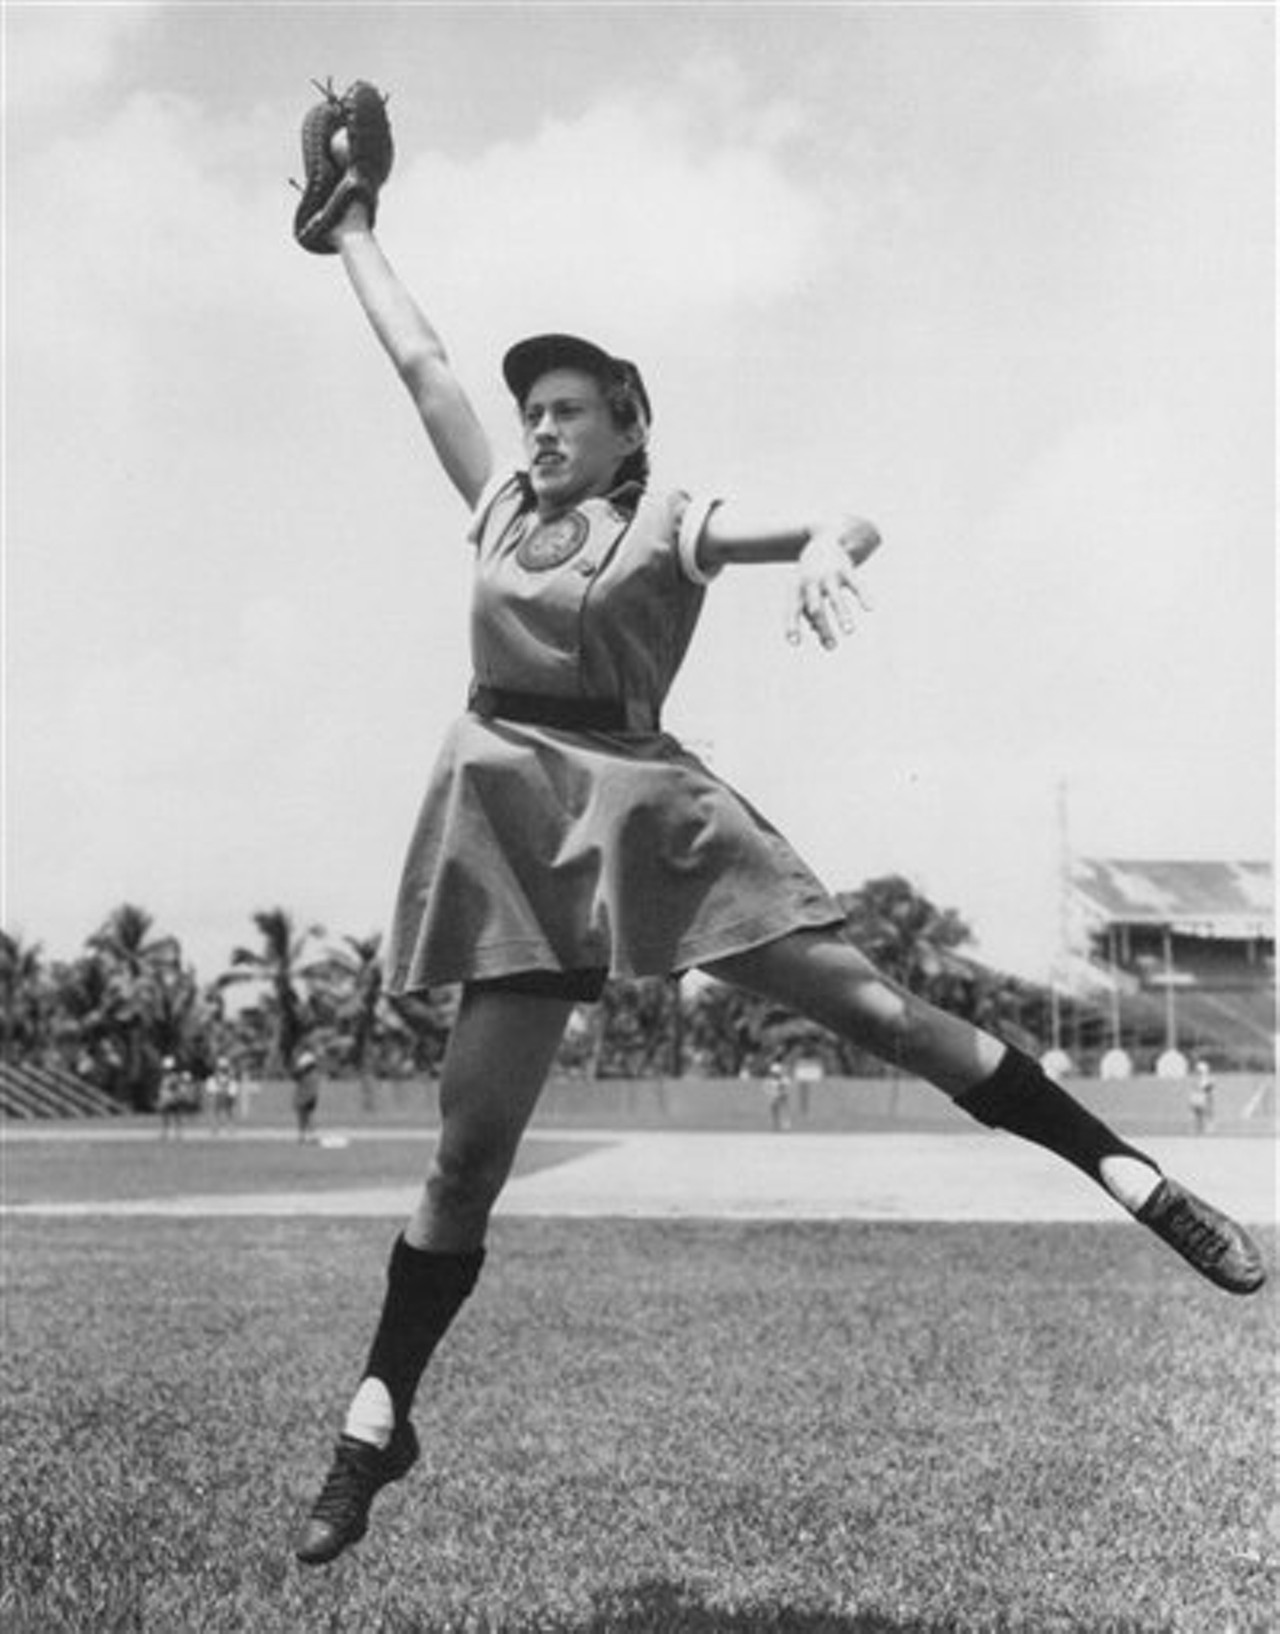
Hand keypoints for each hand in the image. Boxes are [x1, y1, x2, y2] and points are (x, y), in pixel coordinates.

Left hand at [786, 518, 878, 649]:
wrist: (823, 538)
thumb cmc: (811, 573)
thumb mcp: (804, 589)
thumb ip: (810, 612)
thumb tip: (818, 633)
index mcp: (797, 589)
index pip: (793, 609)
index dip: (792, 625)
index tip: (794, 643)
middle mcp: (811, 582)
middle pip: (815, 608)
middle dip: (824, 628)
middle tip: (832, 647)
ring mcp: (828, 575)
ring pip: (835, 598)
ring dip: (842, 615)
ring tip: (849, 632)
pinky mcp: (845, 569)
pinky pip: (856, 584)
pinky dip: (863, 595)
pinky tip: (871, 608)